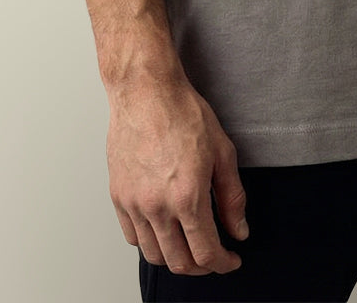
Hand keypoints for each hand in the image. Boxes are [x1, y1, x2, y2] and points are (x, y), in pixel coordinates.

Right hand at [106, 74, 248, 274]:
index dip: (223, 264)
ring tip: (189, 243)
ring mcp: (134, 203)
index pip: (206, 253)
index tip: (230, 259)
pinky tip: (164, 228)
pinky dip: (150, 242)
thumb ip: (232, 197)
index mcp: (187, 196)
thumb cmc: (183, 112)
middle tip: (214, 254)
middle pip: (179, 263)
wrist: (146, 91)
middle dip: (202, 266)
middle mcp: (157, 206)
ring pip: (154, 255)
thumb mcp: (223, 151)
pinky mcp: (118, 196)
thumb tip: (238, 230)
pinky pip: (132, 236)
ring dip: (175, 258)